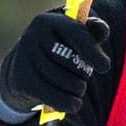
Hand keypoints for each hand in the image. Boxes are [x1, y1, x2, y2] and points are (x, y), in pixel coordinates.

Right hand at [0, 4, 115, 121]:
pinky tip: (74, 104)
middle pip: (72, 62)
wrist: (22, 66)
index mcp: (49, 21)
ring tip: (78, 88)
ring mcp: (25, 59)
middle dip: (84, 73)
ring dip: (78, 90)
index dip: (92, 52)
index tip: (104, 67)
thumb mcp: (73, 36)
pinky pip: (53, 96)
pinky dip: (68, 103)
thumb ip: (92, 31)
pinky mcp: (21, 80)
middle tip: (82, 76)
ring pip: (65, 81)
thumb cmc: (57, 48)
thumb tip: (102, 30)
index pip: (77, 35)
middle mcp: (33, 36)